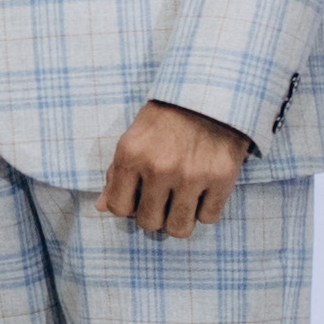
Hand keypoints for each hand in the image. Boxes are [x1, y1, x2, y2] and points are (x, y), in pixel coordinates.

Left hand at [97, 99, 251, 240]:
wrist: (209, 94)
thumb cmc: (166, 118)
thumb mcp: (134, 138)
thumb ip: (116, 173)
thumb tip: (101, 206)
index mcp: (131, 155)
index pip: (119, 208)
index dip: (129, 207)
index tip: (140, 197)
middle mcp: (159, 168)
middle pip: (149, 223)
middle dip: (156, 215)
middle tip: (164, 199)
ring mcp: (191, 175)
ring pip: (179, 228)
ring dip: (180, 219)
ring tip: (183, 202)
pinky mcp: (221, 178)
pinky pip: (209, 218)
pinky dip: (206, 210)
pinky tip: (204, 192)